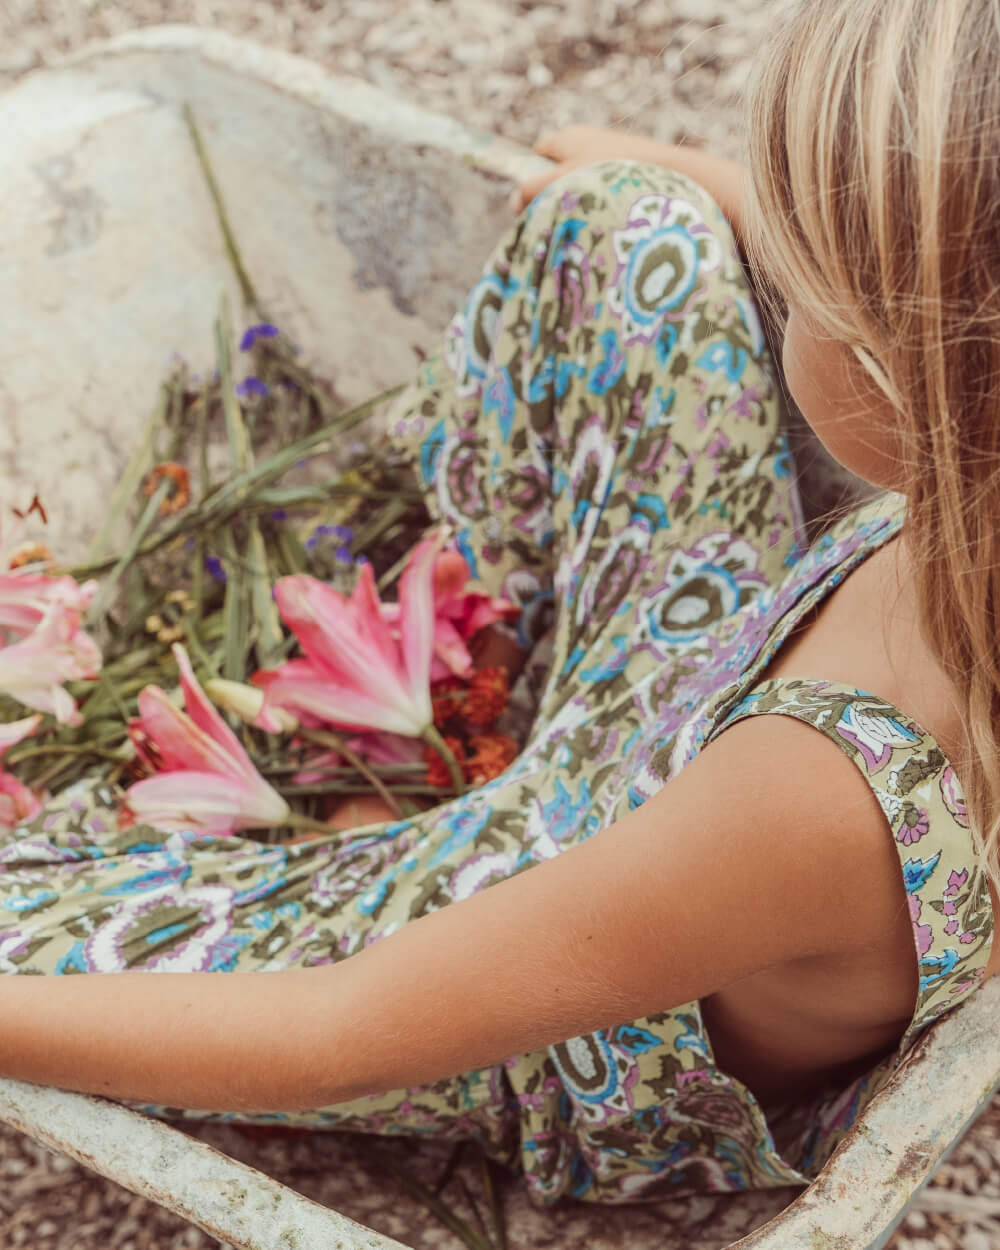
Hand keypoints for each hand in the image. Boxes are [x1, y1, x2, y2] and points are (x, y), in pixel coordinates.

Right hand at [509, 125, 659, 213]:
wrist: (665, 172)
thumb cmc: (607, 176)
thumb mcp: (562, 185)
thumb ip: (533, 191)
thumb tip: (514, 201)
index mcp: (567, 136)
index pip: (538, 154)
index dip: (532, 177)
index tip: (534, 203)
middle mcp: (587, 138)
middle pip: (560, 167)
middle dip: (556, 191)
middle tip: (560, 215)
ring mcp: (610, 150)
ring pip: (584, 177)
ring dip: (582, 198)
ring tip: (589, 218)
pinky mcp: (630, 165)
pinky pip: (606, 183)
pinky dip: (604, 198)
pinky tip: (611, 215)